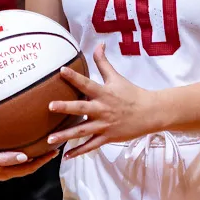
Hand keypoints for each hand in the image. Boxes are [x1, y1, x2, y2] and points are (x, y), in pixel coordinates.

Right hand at [0, 146, 57, 179]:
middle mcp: (5, 171)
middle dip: (41, 158)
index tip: (54, 151)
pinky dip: (19, 152)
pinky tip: (18, 142)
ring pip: (20, 162)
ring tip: (40, 145)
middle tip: (52, 147)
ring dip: (31, 155)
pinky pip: (11, 157)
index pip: (30, 168)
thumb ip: (5, 158)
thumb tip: (24, 158)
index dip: (43, 161)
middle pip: (28, 166)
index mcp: (6, 172)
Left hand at [44, 44, 150, 158]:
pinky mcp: (107, 138)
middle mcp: (102, 109)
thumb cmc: (131, 94)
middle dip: (66, 107)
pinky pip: (90, 146)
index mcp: (104, 93)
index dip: (74, 77)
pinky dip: (79, 152)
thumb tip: (99, 43)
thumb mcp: (116, 77)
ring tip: (50, 139)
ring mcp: (104, 125)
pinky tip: (66, 156)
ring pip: (82, 131)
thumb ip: (103, 62)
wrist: (150, 113)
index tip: (61, 70)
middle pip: (81, 108)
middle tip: (50, 106)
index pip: (87, 83)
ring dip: (66, 136)